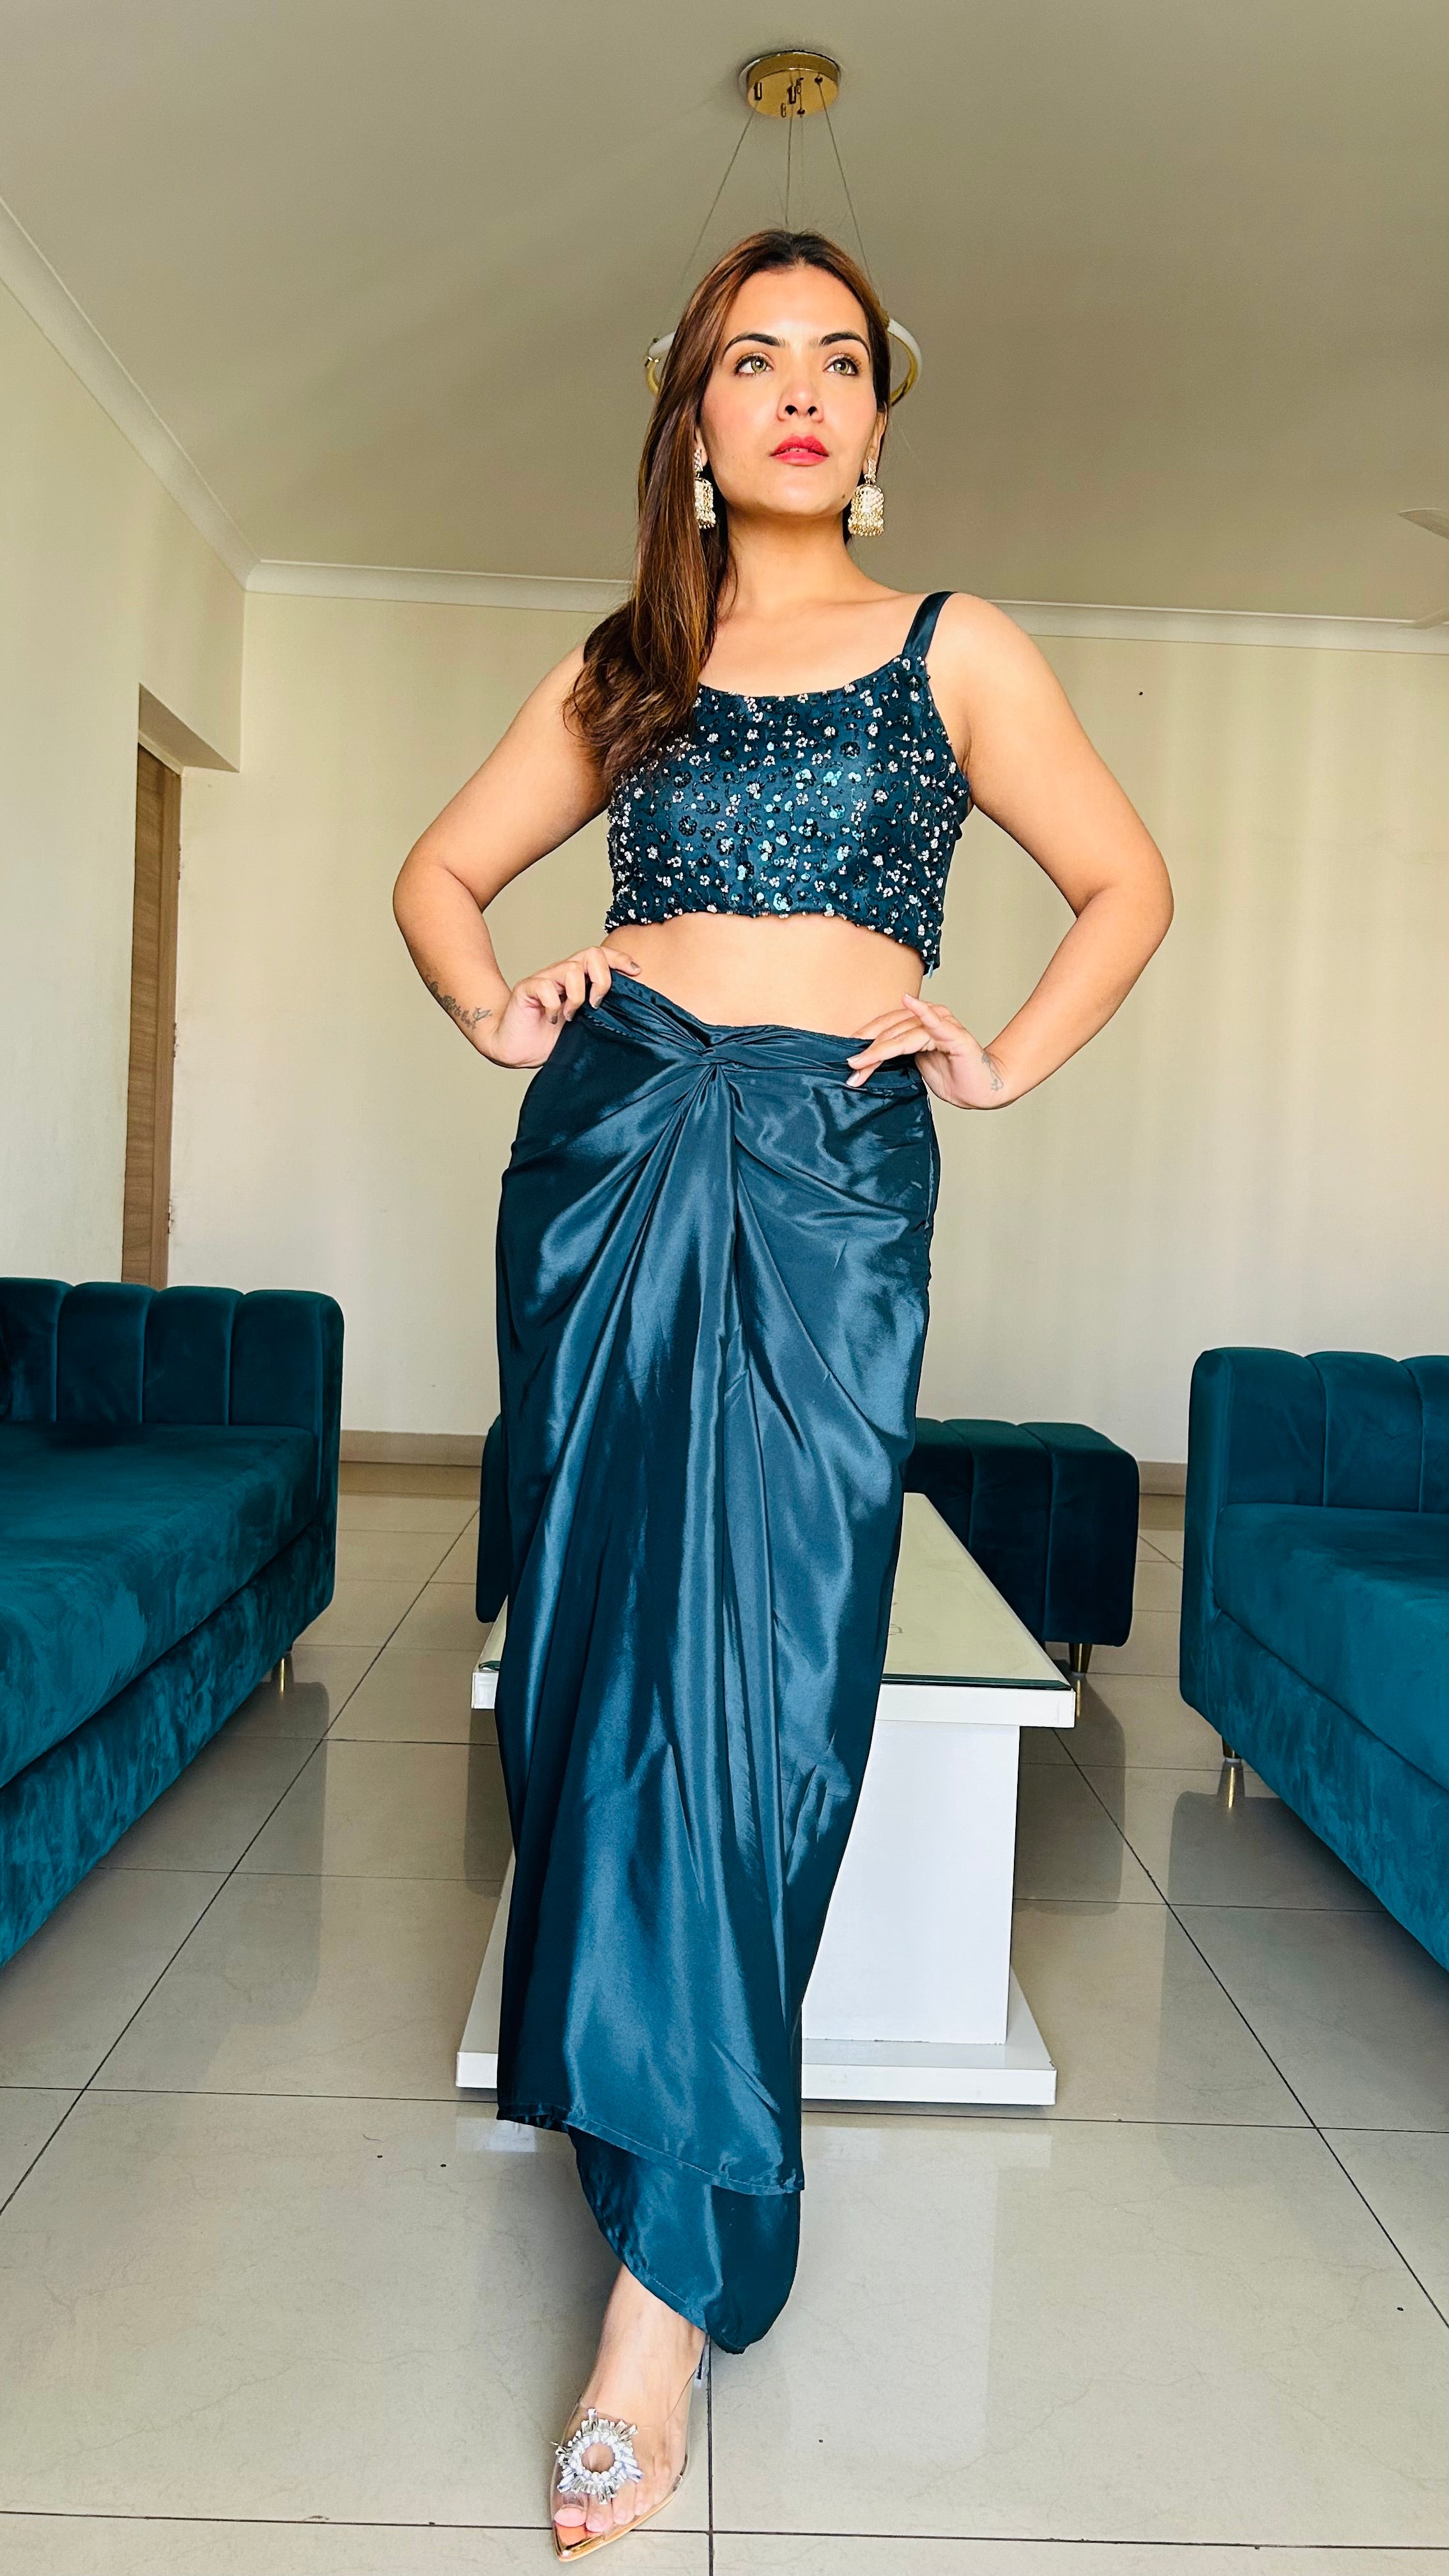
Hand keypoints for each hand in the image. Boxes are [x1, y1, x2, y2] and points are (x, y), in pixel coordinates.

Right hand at [475, 944, 641, 1067]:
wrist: (515, 1049)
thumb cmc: (548, 1038)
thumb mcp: (583, 1025)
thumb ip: (599, 1013)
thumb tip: (631, 1013)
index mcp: (577, 981)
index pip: (601, 956)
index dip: (619, 959)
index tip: (635, 972)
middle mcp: (561, 975)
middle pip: (591, 954)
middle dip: (602, 979)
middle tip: (596, 1004)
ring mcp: (544, 980)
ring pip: (572, 969)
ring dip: (577, 996)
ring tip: (570, 1017)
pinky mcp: (527, 989)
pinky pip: (546, 987)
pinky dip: (555, 1006)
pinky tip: (553, 1019)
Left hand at [845, 993, 1012, 1107]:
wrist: (980, 1090)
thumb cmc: (951, 1076)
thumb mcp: (914, 1065)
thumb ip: (896, 1056)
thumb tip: (863, 1059)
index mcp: (918, 1023)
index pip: (885, 1028)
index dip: (865, 1041)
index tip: (846, 1059)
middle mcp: (930, 1018)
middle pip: (891, 1030)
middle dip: (868, 1050)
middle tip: (851, 1066)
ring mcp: (944, 1025)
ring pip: (905, 1033)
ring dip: (882, 1048)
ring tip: (863, 1062)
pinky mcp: (956, 1036)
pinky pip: (937, 1023)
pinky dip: (924, 1012)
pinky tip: (911, 1002)